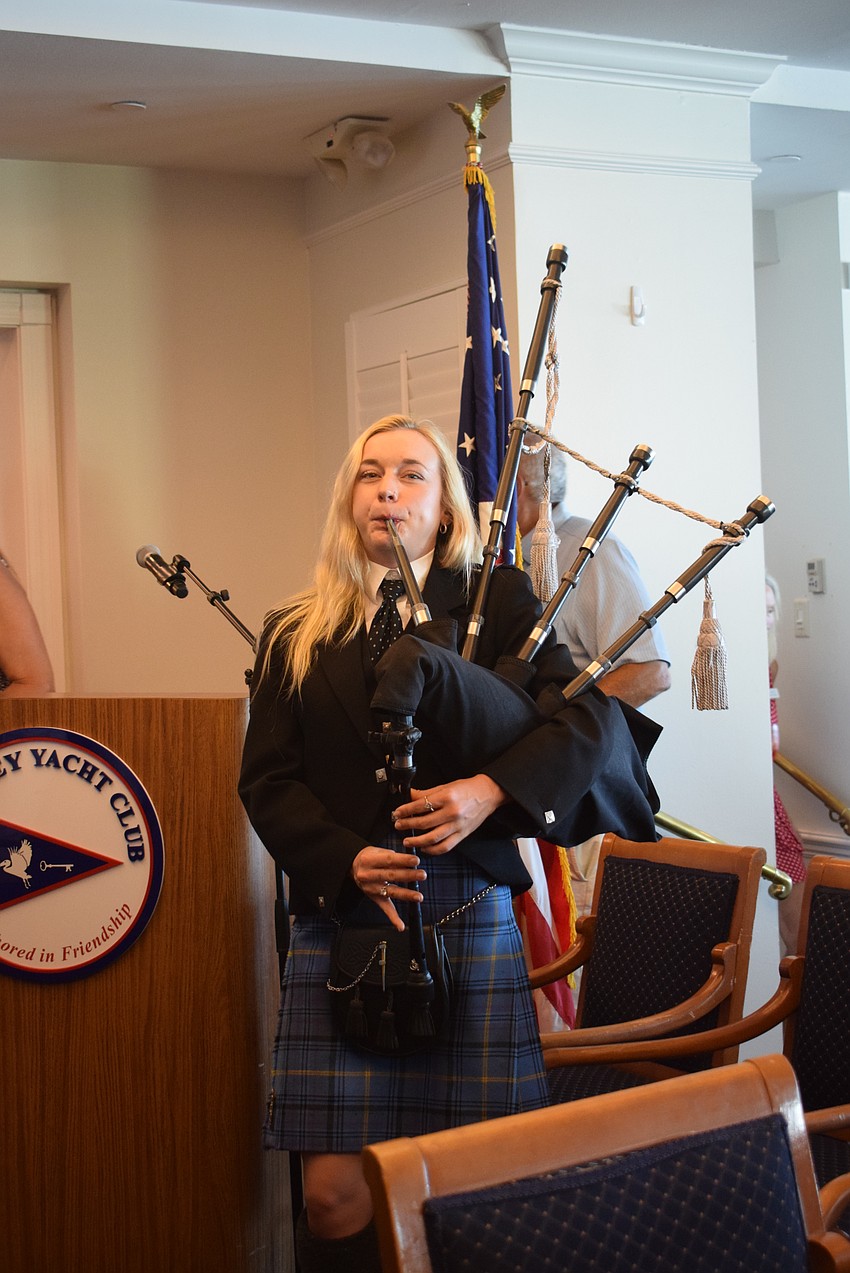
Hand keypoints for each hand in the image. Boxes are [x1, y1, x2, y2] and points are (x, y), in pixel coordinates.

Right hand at [350, 845, 425, 930]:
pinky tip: (401, 925)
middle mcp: (368, 875)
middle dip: (408, 876)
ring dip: (406, 895)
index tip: (416, 860)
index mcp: (369, 860)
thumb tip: (409, 861)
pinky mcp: (374, 898)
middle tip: (422, 875)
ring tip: (418, 896)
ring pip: (391, 892)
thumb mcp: (377, 851)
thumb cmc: (369, 858)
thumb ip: (392, 857)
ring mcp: (372, 888)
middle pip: (391, 876)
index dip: (403, 860)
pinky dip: (393, 918)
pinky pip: (385, 908)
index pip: (388, 860)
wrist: (352, 866)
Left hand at [393, 776, 507, 855]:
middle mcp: (452, 813)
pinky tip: (424, 847)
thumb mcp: (445, 786)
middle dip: (407, 825)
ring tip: (407, 840)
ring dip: (417, 841)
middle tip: (398, 825)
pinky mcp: (462, 835)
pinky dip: (432, 850)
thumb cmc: (467, 789)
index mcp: (447, 797)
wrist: (488, 794)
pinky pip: (444, 847)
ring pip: (433, 838)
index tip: (397, 813)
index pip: (420, 806)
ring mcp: (458, 826)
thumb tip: (409, 796)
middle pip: (424, 823)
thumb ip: (426, 793)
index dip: (405, 810)